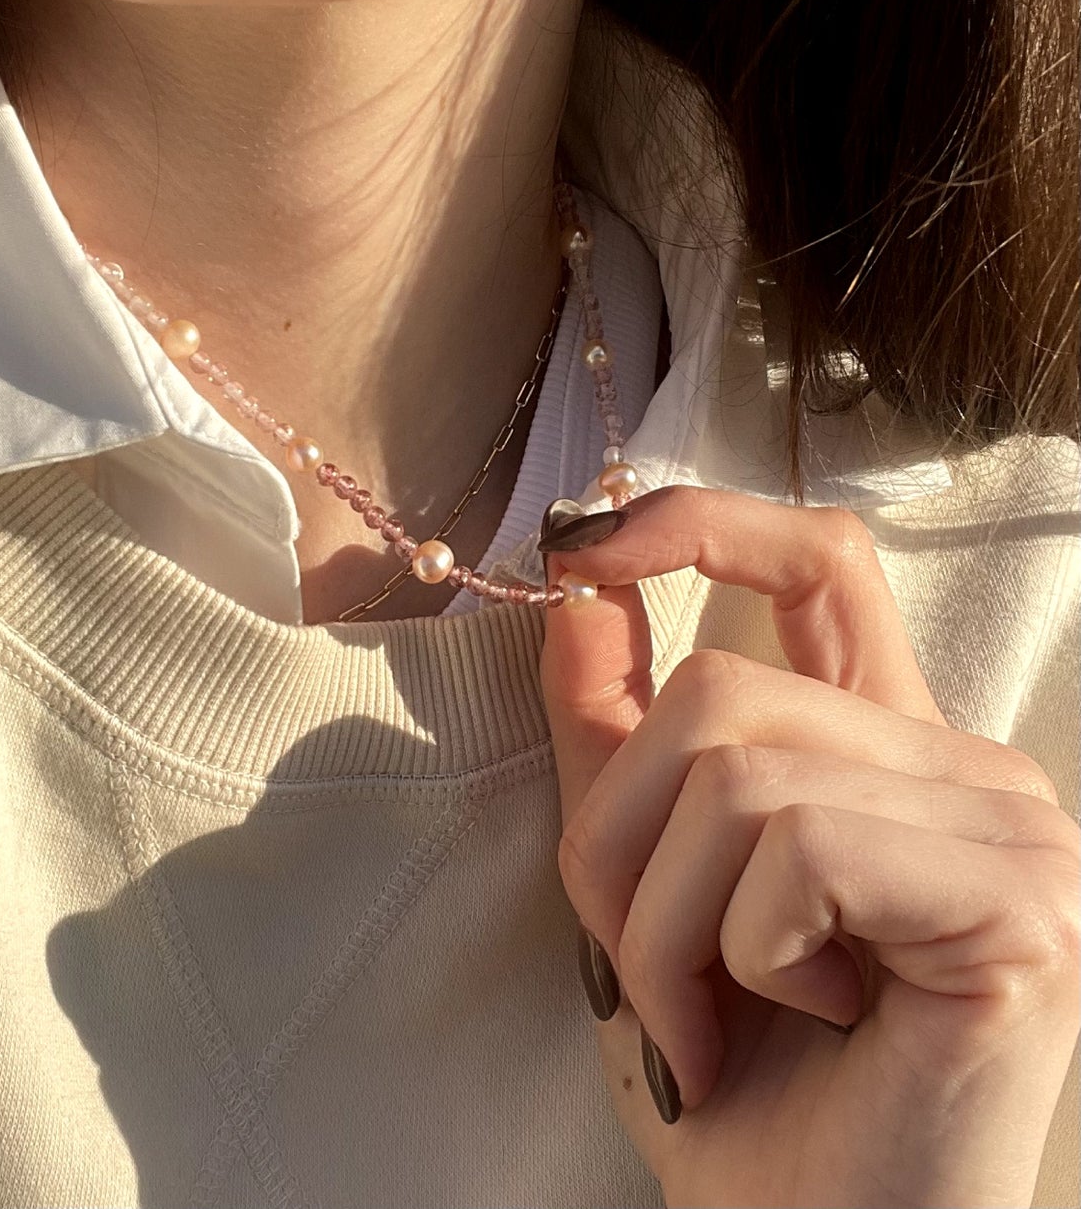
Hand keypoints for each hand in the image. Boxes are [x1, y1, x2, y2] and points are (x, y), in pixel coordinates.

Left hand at [538, 485, 1079, 1207]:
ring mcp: (1010, 830)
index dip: (700, 525)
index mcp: (886, 749)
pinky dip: (733, 955)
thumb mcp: (643, 877)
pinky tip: (792, 1024)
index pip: (820, 559)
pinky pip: (794, 852)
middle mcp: (968, 769)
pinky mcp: (1020, 905)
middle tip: (648, 959)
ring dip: (666, 918)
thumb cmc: (735, 1073)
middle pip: (718, 689)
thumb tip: (577, 582)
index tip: (586, 550)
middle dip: (620, 835)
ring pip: (736, 770)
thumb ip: (614, 729)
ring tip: (709, 1011)